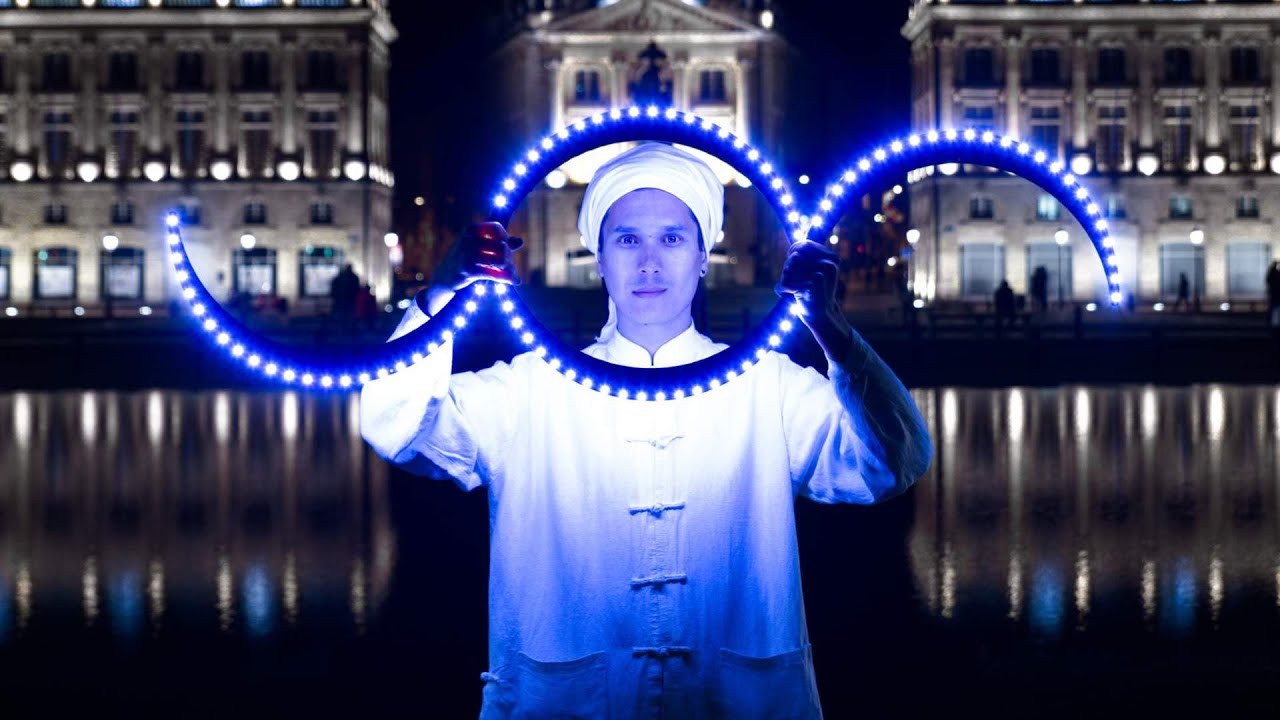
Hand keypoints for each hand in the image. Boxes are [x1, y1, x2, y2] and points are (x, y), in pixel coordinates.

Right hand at [424, 222, 523, 314]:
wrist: (442, 281)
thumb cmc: (463, 263)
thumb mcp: (479, 249)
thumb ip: (499, 244)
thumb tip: (520, 241)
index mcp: (470, 230)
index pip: (496, 227)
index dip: (505, 238)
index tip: (506, 248)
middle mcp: (467, 240)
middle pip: (501, 245)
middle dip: (508, 257)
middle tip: (509, 265)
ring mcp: (466, 255)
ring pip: (500, 260)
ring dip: (509, 269)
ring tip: (511, 274)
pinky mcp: (467, 271)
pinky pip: (494, 273)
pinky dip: (505, 278)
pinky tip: (512, 281)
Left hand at [775, 240, 851, 358]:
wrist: (821, 316)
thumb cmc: (813, 291)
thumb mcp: (813, 268)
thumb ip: (809, 249)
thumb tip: (810, 228)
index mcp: (831, 258)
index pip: (801, 245)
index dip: (793, 255)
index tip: (797, 268)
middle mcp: (829, 264)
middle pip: (794, 256)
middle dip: (789, 268)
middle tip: (797, 281)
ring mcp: (822, 273)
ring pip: (789, 268)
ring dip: (786, 279)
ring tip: (796, 289)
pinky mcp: (812, 284)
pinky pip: (785, 282)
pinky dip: (783, 290)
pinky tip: (795, 296)